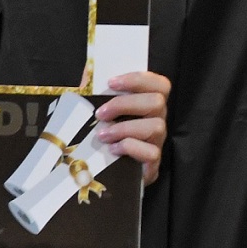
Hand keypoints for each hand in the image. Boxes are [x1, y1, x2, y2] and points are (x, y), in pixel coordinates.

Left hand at [95, 70, 170, 185]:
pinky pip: (151, 152)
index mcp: (148, 105)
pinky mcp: (153, 163)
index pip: (160, 85)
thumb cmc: (104, 137)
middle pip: (157, 102)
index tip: (111, 82)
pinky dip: (130, 148)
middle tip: (101, 113)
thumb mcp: (99, 113)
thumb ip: (96, 93)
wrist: (104, 175)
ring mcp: (157, 142)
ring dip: (125, 127)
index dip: (139, 79)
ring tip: (103, 135)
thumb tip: (87, 72)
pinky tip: (113, 150)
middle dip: (125, 104)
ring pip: (156, 126)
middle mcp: (157, 121)